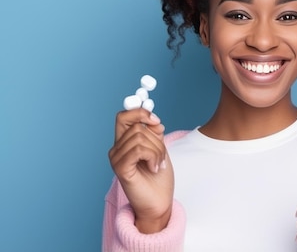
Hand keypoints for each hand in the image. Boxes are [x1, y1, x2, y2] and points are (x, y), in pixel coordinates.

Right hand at [108, 109, 173, 232]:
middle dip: (156, 139)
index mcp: (124, 142)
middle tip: (161, 156)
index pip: (123, 116)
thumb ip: (154, 133)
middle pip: (136, 126)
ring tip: (158, 164)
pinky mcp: (120, 169)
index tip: (157, 122)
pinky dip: (152, 157)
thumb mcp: (159, 149)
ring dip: (157, 150)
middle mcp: (116, 149)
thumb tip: (153, 120)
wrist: (159, 202)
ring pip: (139, 137)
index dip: (140, 113)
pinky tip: (154, 168)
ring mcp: (116, 159)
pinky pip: (138, 150)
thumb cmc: (158, 178)